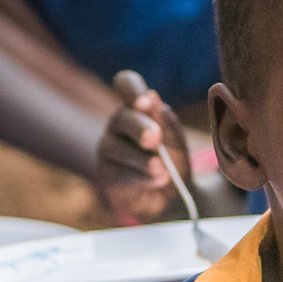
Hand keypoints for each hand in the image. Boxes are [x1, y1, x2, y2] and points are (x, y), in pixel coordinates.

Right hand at [96, 70, 191, 223]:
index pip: (126, 84)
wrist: (175, 197)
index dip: (132, 89)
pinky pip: (119, 172)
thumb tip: (152, 95)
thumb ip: (165, 121)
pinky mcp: (106, 173)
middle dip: (141, 128)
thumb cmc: (174, 161)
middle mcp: (119, 123)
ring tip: (164, 172)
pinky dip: (142, 177)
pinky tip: (157, 180)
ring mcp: (108, 147)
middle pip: (122, 117)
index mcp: (137, 108)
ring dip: (145, 160)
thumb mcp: (176, 141)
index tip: (145, 103)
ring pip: (119, 147)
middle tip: (155, 140)